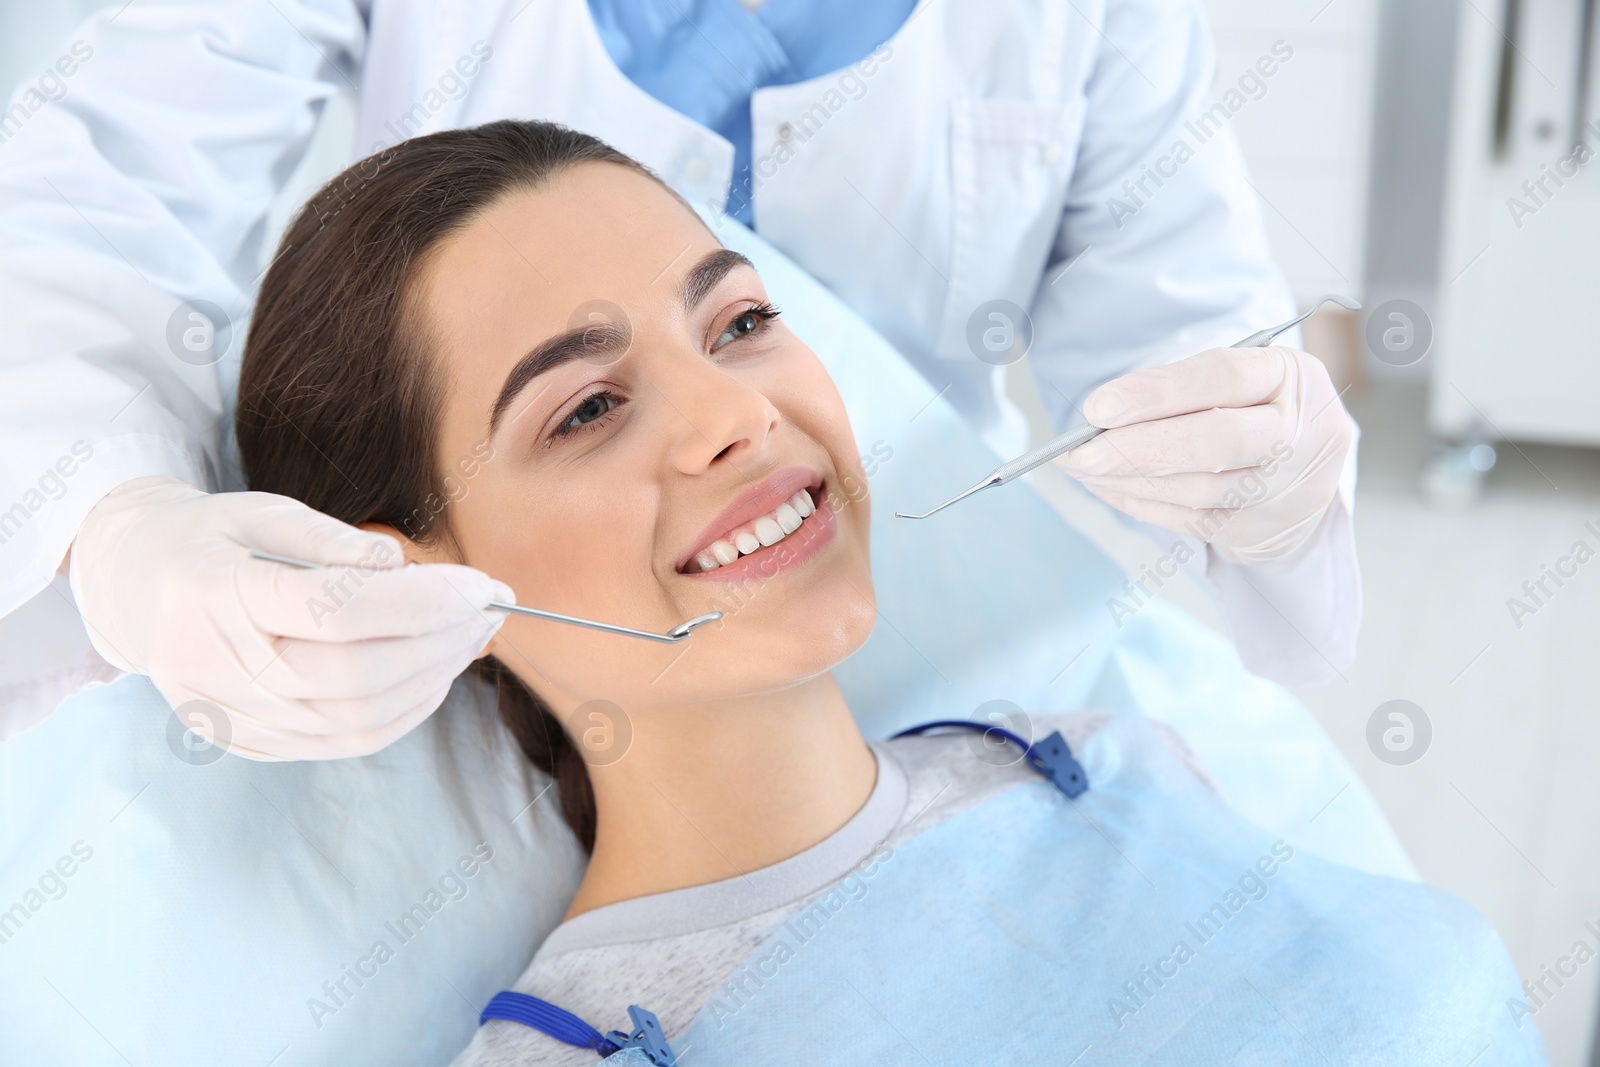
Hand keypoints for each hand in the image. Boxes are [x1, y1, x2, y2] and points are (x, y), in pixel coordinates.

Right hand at [68, 476, 511, 759]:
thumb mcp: (261, 511)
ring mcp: (228, 716)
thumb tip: (400, 567)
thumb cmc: (212, 538)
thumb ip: (329, 538)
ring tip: (472, 637)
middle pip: (355, 676)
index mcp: (212, 593)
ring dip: (433, 681)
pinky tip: (436, 674)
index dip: (424, 603)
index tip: (484, 585)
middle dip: (441, 644)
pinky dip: (403, 713)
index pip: (338, 611)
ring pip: (355, 720)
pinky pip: (342, 743)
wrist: (135, 590)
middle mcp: (214, 666)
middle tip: (490, 609)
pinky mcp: (248, 743)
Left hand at [1054, 346, 1353, 568]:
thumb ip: (1183, 387)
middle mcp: (1302, 435)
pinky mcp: (1260, 530)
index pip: (1225, 377)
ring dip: (1128, 478)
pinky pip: (1188, 520)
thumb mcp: (1240, 381)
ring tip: (1081, 466)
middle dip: (1138, 447)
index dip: (1157, 392)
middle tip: (1080, 452)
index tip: (1098, 407)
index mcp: (1295, 379)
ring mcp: (1286, 489)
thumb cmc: (1257, 411)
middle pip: (1218, 441)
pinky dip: (1139, 503)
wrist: (1306, 475)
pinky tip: (1104, 487)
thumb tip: (1103, 414)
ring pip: (1198, 488)